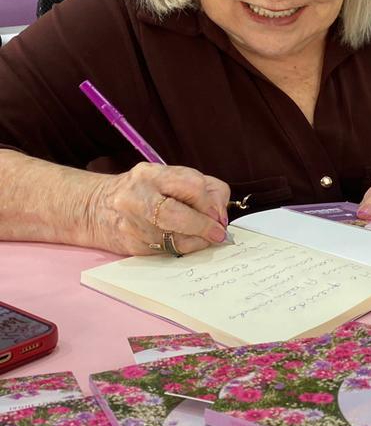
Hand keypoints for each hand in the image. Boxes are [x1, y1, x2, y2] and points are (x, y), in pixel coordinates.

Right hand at [91, 163, 230, 256]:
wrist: (96, 208)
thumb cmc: (142, 192)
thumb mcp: (168, 178)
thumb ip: (201, 189)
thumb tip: (220, 216)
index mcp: (150, 174)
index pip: (191, 185)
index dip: (210, 202)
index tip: (218, 214)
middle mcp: (137, 197)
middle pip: (178, 214)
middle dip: (204, 225)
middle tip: (217, 233)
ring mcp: (132, 224)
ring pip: (176, 239)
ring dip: (198, 241)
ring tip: (204, 237)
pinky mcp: (132, 246)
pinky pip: (168, 252)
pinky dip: (184, 249)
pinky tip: (186, 242)